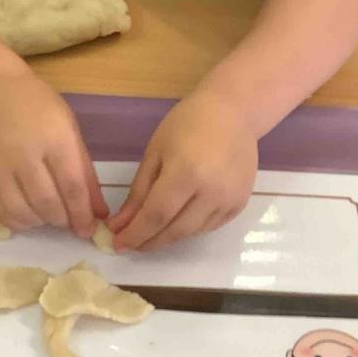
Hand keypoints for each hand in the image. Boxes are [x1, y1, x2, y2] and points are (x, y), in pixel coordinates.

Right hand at [0, 72, 107, 237]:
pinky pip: (0, 209)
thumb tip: (99, 212)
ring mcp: (0, 165)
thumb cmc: (40, 108)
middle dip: (63, 220)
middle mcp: (26, 153)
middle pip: (47, 202)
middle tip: (69, 222)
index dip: (82, 213)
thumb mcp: (70, 131)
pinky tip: (29, 216)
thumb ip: (85, 172)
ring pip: (22, 211)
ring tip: (50, 217)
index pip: (72, 185)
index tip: (89, 230)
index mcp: (55, 138)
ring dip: (40, 222)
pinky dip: (17, 221)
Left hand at [108, 88, 256, 251]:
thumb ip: (138, 192)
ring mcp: (229, 200)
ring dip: (168, 237)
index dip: (135, 234)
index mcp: (185, 173)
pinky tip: (177, 222)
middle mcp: (211, 192)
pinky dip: (190, 229)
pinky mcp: (240, 203)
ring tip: (151, 233)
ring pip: (192, 233)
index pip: (155, 216)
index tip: (117, 243)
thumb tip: (120, 224)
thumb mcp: (155, 153)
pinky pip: (209, 226)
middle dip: (149, 242)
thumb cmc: (188, 124)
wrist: (233, 112)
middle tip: (131, 244)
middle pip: (175, 231)